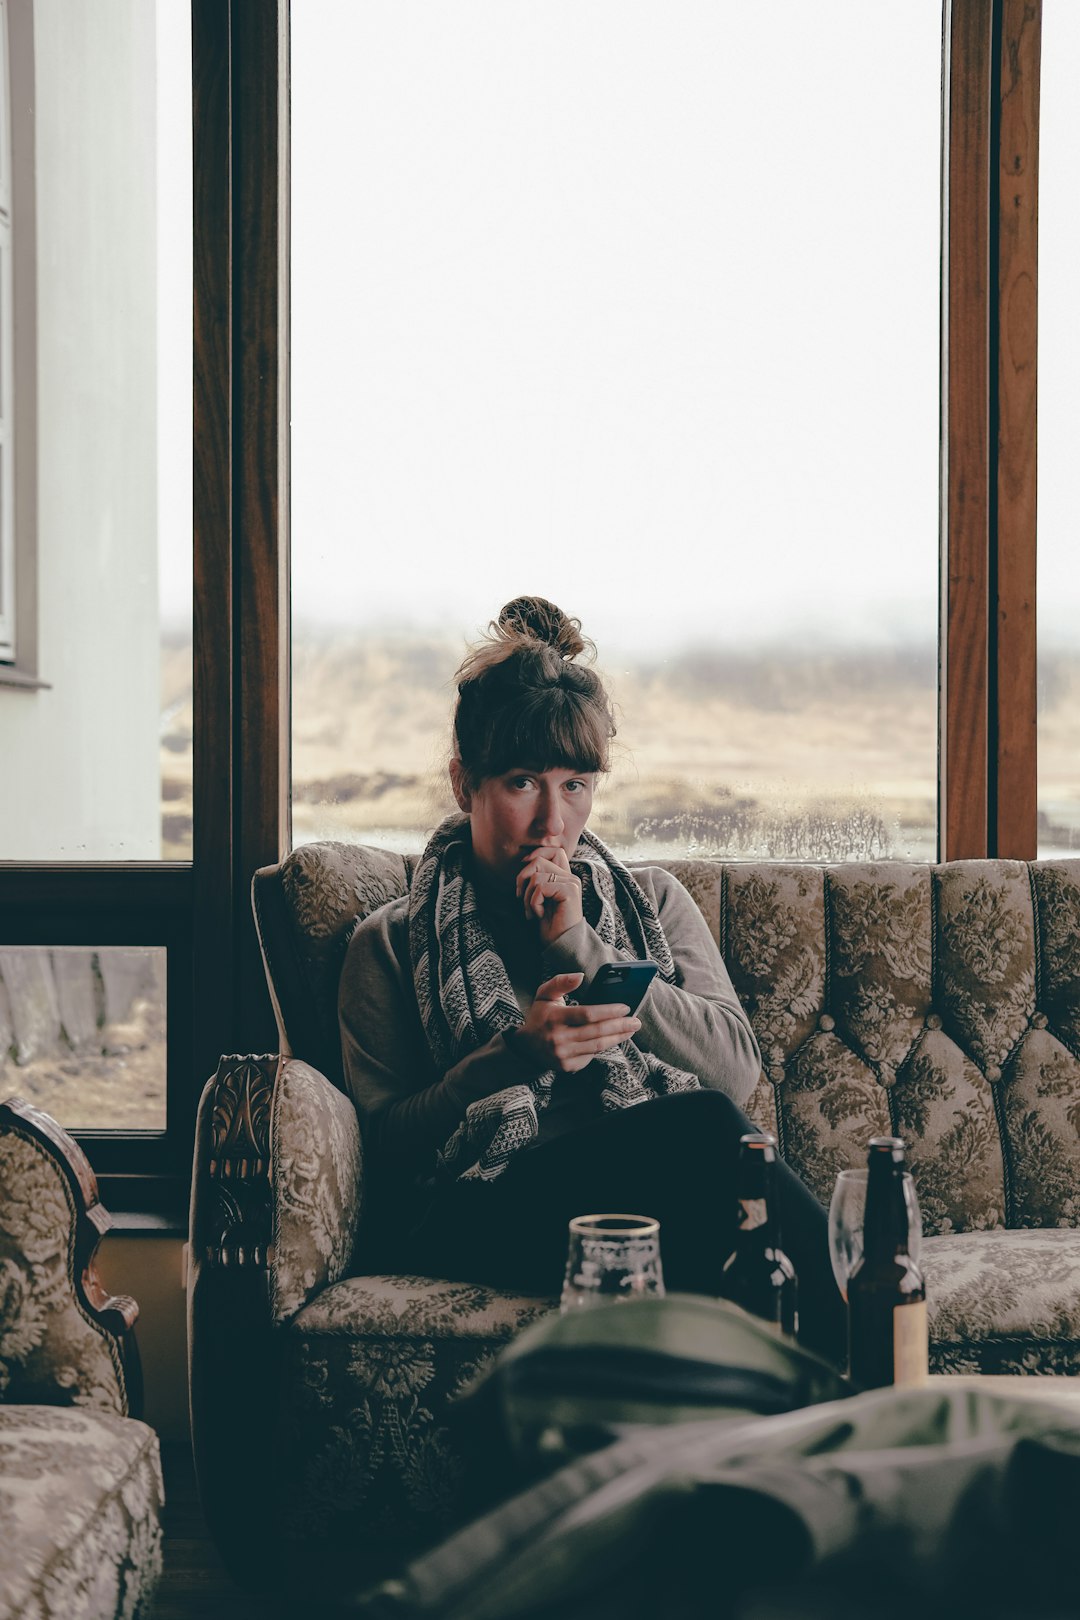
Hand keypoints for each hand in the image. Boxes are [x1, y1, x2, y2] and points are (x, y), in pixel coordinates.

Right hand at [511, 972, 641, 1074]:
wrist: (525, 1047)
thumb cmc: (540, 1016)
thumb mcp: (545, 994)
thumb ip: (561, 982)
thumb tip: (581, 976)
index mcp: (554, 1018)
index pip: (587, 1014)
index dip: (608, 1011)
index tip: (625, 1007)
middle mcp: (558, 1038)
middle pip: (597, 1032)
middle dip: (620, 1026)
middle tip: (636, 1021)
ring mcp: (563, 1055)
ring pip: (598, 1046)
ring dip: (617, 1037)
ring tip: (631, 1030)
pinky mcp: (567, 1066)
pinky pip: (592, 1056)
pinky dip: (604, 1047)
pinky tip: (613, 1039)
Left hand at [516, 846, 583, 944]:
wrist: (561, 944)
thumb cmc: (549, 924)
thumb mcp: (540, 898)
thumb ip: (538, 879)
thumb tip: (525, 860)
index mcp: (565, 877)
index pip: (554, 851)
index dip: (536, 854)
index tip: (524, 867)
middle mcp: (570, 877)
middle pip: (539, 861)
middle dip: (522, 879)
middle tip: (521, 899)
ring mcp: (571, 883)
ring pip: (536, 876)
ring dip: (527, 897)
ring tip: (532, 912)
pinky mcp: (569, 891)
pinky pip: (540, 887)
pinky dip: (534, 903)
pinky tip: (540, 915)